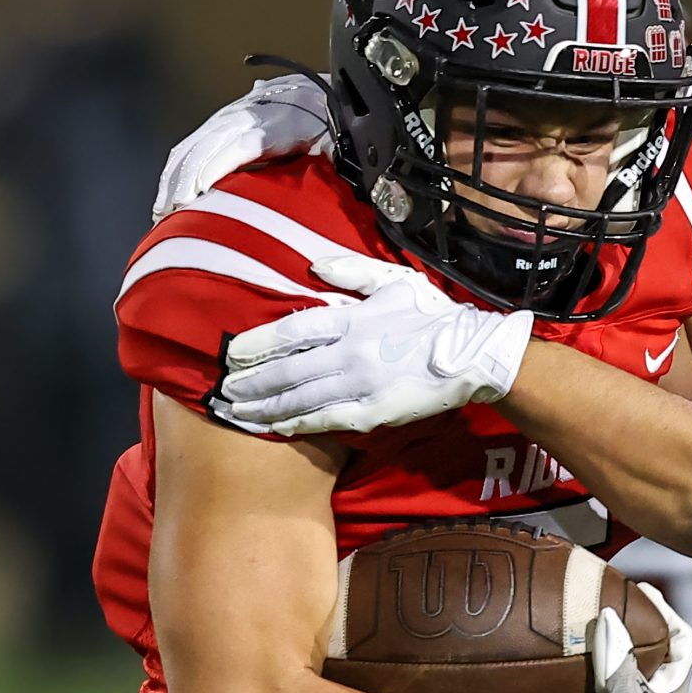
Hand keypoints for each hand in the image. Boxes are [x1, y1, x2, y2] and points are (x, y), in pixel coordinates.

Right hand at [152, 75, 333, 219]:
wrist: (328, 93)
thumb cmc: (336, 129)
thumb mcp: (341, 143)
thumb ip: (333, 161)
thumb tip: (327, 177)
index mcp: (284, 120)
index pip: (243, 142)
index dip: (216, 165)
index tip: (196, 193)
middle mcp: (253, 113)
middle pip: (211, 142)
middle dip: (187, 176)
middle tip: (170, 211)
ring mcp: (235, 115)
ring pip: (196, 142)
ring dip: (176, 176)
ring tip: (163, 209)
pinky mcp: (226, 123)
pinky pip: (195, 144)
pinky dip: (179, 169)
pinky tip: (169, 195)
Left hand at [214, 254, 533, 436]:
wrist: (471, 354)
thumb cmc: (433, 314)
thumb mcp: (393, 279)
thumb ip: (350, 270)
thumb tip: (311, 264)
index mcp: (352, 319)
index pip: (291, 332)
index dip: (256, 344)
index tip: (230, 354)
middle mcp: (349, 353)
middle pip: (287, 370)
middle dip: (250, 383)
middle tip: (220, 392)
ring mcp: (360, 386)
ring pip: (300, 398)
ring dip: (264, 407)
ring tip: (235, 414)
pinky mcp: (373, 412)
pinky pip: (326, 420)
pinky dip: (297, 424)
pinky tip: (274, 428)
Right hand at [559, 583, 691, 692]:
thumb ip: (617, 653)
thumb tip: (609, 614)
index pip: (685, 645)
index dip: (671, 615)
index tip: (648, 594)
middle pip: (658, 654)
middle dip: (642, 627)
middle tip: (620, 601)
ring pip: (631, 669)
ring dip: (617, 645)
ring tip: (597, 621)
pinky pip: (604, 683)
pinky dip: (594, 665)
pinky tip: (574, 655)